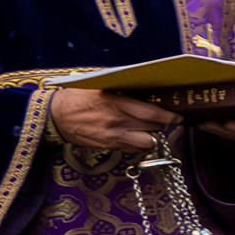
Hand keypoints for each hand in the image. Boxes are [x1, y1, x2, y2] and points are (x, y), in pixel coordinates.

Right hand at [50, 89, 178, 157]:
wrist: (54, 116)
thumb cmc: (79, 97)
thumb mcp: (101, 85)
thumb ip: (124, 88)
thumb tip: (149, 87)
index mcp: (115, 103)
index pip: (152, 113)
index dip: (169, 116)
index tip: (179, 116)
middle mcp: (116, 122)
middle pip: (153, 128)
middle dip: (163, 124)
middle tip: (165, 119)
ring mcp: (112, 137)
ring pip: (147, 143)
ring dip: (152, 136)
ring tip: (149, 128)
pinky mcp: (108, 146)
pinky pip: (133, 149)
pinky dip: (139, 143)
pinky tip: (136, 135)